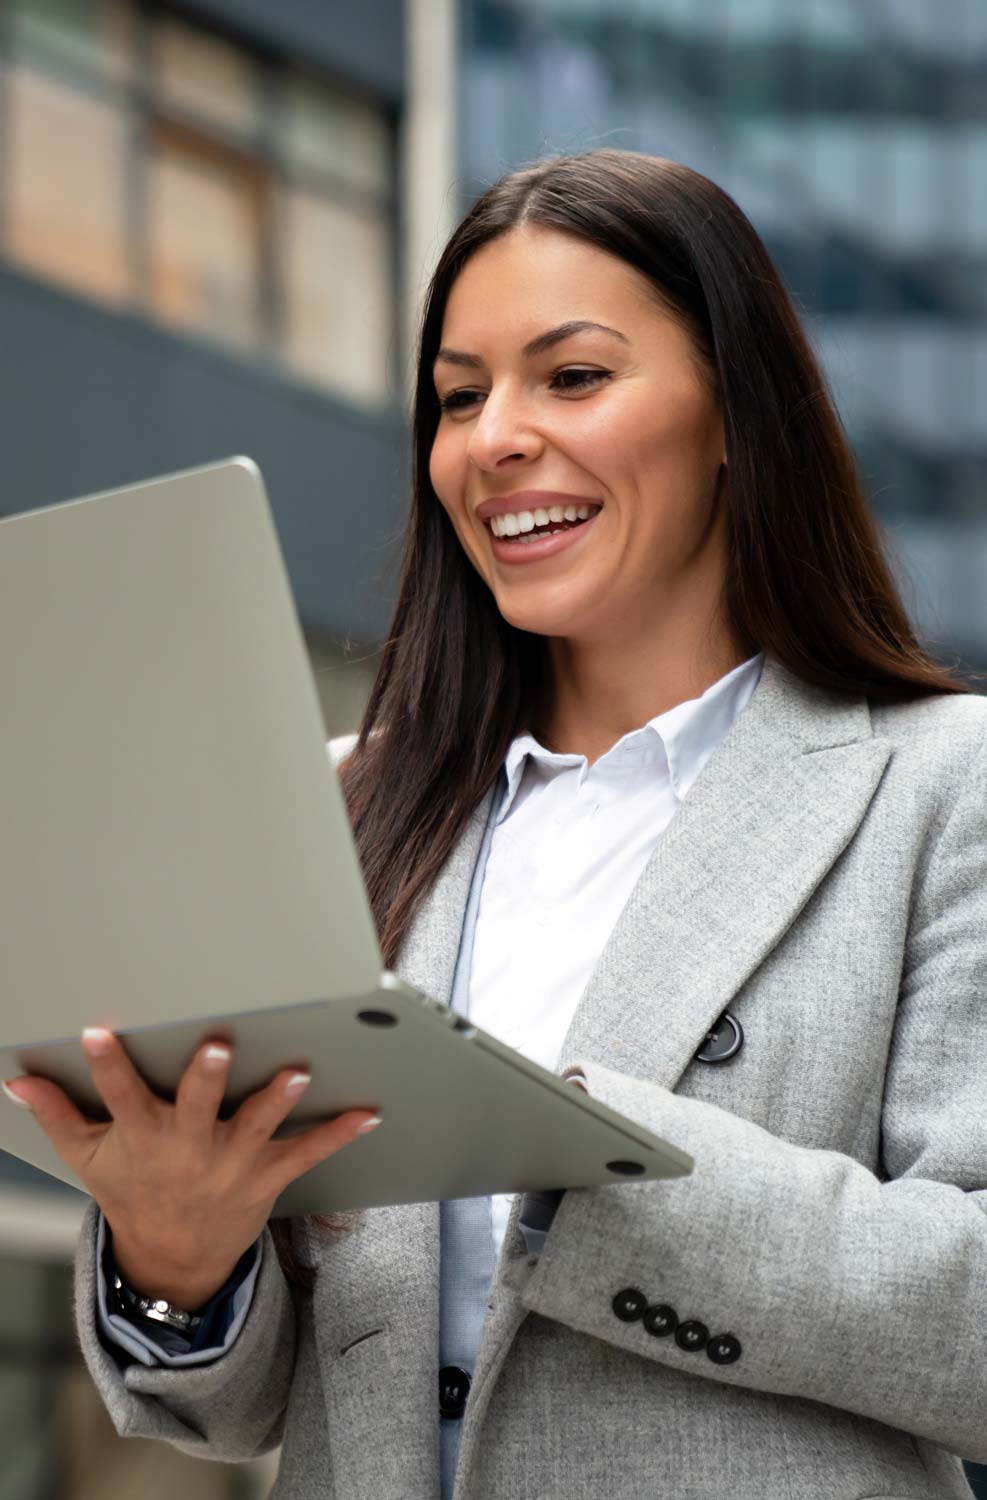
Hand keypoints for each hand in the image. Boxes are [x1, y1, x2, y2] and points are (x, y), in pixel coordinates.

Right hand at [2, 1028, 380, 1307]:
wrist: (175, 1258)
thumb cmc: (132, 1192)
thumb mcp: (88, 1158)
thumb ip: (57, 1114)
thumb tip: (14, 1079)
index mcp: (144, 1138)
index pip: (119, 1097)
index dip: (109, 1067)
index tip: (99, 1033)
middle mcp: (189, 1150)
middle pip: (196, 1110)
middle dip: (206, 1080)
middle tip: (216, 1046)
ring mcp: (231, 1164)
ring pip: (258, 1127)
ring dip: (279, 1100)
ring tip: (299, 1072)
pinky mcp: (267, 1175)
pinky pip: (308, 1153)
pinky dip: (340, 1133)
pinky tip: (369, 1111)